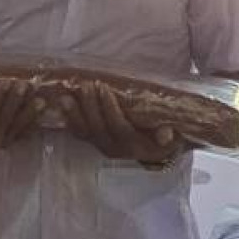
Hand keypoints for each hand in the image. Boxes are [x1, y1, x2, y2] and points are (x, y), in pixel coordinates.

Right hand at [0, 80, 39, 151]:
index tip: (6, 82)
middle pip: (4, 119)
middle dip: (15, 101)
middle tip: (23, 84)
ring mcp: (0, 144)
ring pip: (17, 126)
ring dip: (29, 112)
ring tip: (39, 99)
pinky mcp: (10, 143)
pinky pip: (24, 132)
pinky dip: (34, 121)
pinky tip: (41, 111)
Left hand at [65, 83, 184, 167]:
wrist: (159, 153)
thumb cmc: (167, 140)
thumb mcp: (175, 139)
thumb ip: (170, 136)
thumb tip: (165, 134)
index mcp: (134, 146)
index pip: (118, 127)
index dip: (109, 108)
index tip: (103, 88)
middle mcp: (116, 149)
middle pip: (98, 128)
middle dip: (90, 106)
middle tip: (85, 85)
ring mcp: (103, 146)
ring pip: (85, 132)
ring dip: (74, 114)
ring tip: (65, 97)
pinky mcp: (95, 143)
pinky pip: (79, 133)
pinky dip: (70, 120)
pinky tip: (63, 105)